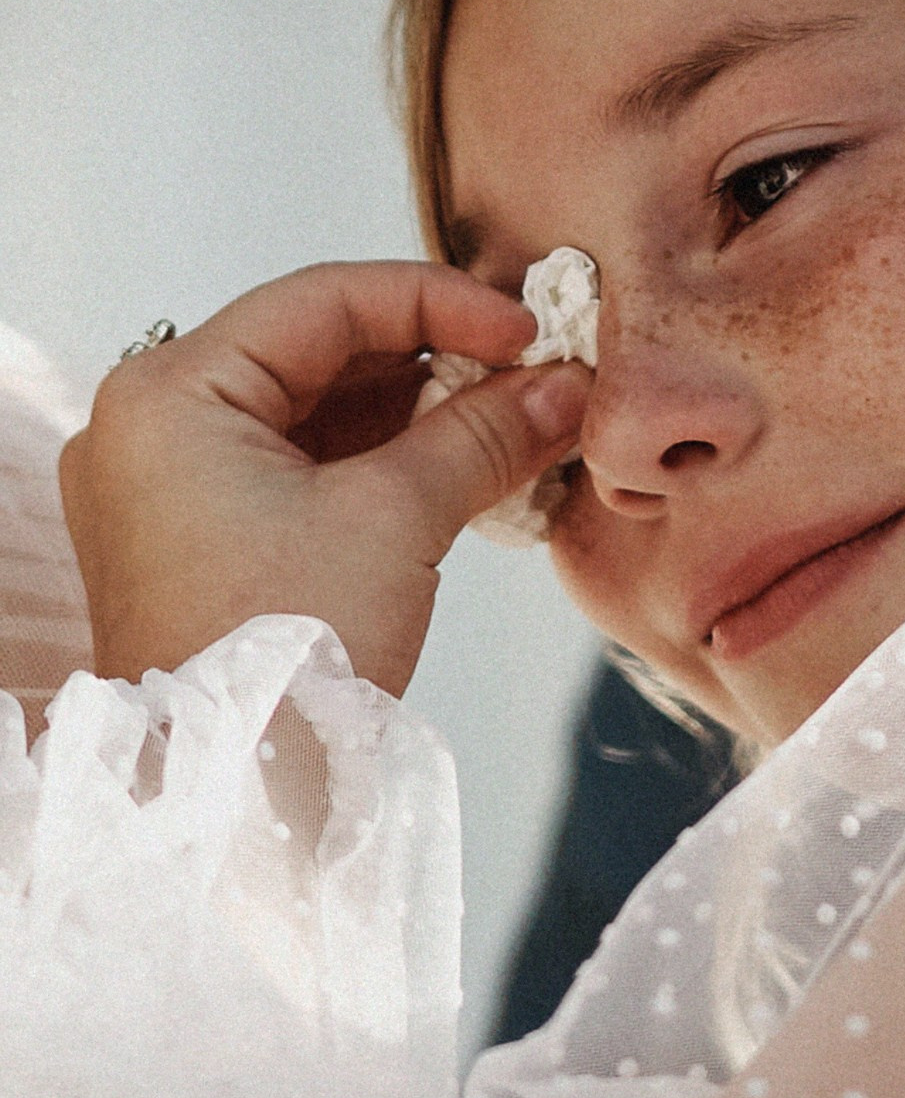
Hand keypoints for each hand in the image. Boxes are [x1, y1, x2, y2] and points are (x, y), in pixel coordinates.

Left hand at [59, 262, 590, 696]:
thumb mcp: (396, 522)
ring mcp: (171, 492)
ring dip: (417, 419)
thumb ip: (482, 435)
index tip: (525, 329)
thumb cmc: (280, 660)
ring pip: (315, 417)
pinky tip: (462, 471)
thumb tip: (558, 386)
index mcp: (171, 396)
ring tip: (514, 426)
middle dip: (435, 365)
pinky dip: (381, 469)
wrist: (235, 796)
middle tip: (531, 378)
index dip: (439, 304)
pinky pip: (302, 475)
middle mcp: (153, 431)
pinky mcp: (202, 545)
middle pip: (317, 356)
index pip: (323, 302)